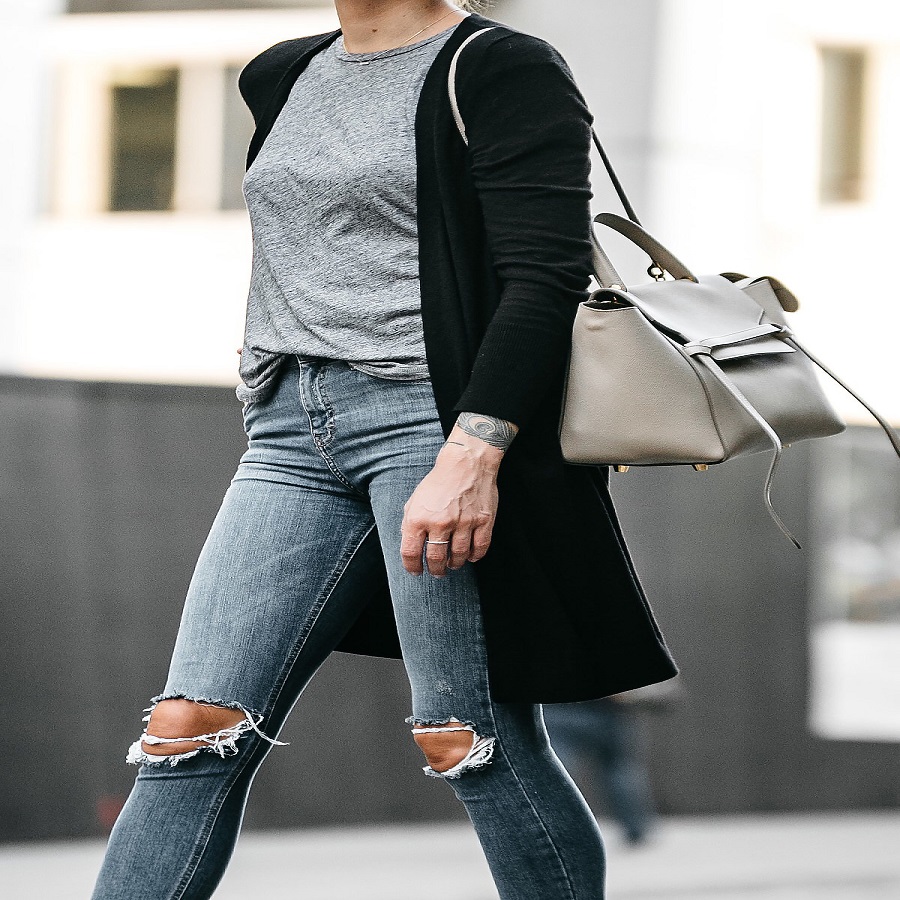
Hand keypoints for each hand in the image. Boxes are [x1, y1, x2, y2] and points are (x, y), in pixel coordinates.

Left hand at [400, 425, 504, 577]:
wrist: (466, 463)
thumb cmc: (438, 482)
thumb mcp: (415, 500)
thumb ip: (410, 524)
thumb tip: (411, 546)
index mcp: (419, 517)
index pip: (411, 553)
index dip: (412, 567)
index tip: (416, 572)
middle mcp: (440, 522)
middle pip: (436, 559)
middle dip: (435, 570)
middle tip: (437, 572)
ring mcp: (464, 522)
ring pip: (458, 557)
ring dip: (454, 564)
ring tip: (453, 564)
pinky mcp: (483, 521)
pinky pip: (479, 548)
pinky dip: (474, 556)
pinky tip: (470, 556)